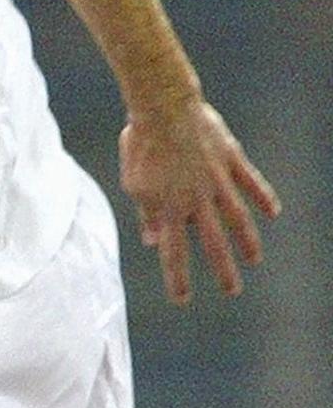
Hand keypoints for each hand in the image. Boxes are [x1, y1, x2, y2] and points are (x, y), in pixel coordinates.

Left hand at [119, 99, 280, 304]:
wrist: (163, 107)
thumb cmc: (141, 144)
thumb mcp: (134, 182)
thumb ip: (147, 213)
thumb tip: (153, 241)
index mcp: (169, 206)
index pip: (174, 251)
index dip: (178, 277)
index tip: (182, 299)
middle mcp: (197, 198)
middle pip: (213, 242)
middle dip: (222, 269)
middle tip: (232, 291)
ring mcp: (217, 180)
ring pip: (238, 218)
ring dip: (247, 241)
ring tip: (255, 260)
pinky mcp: (231, 160)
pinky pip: (251, 183)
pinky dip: (263, 197)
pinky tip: (273, 212)